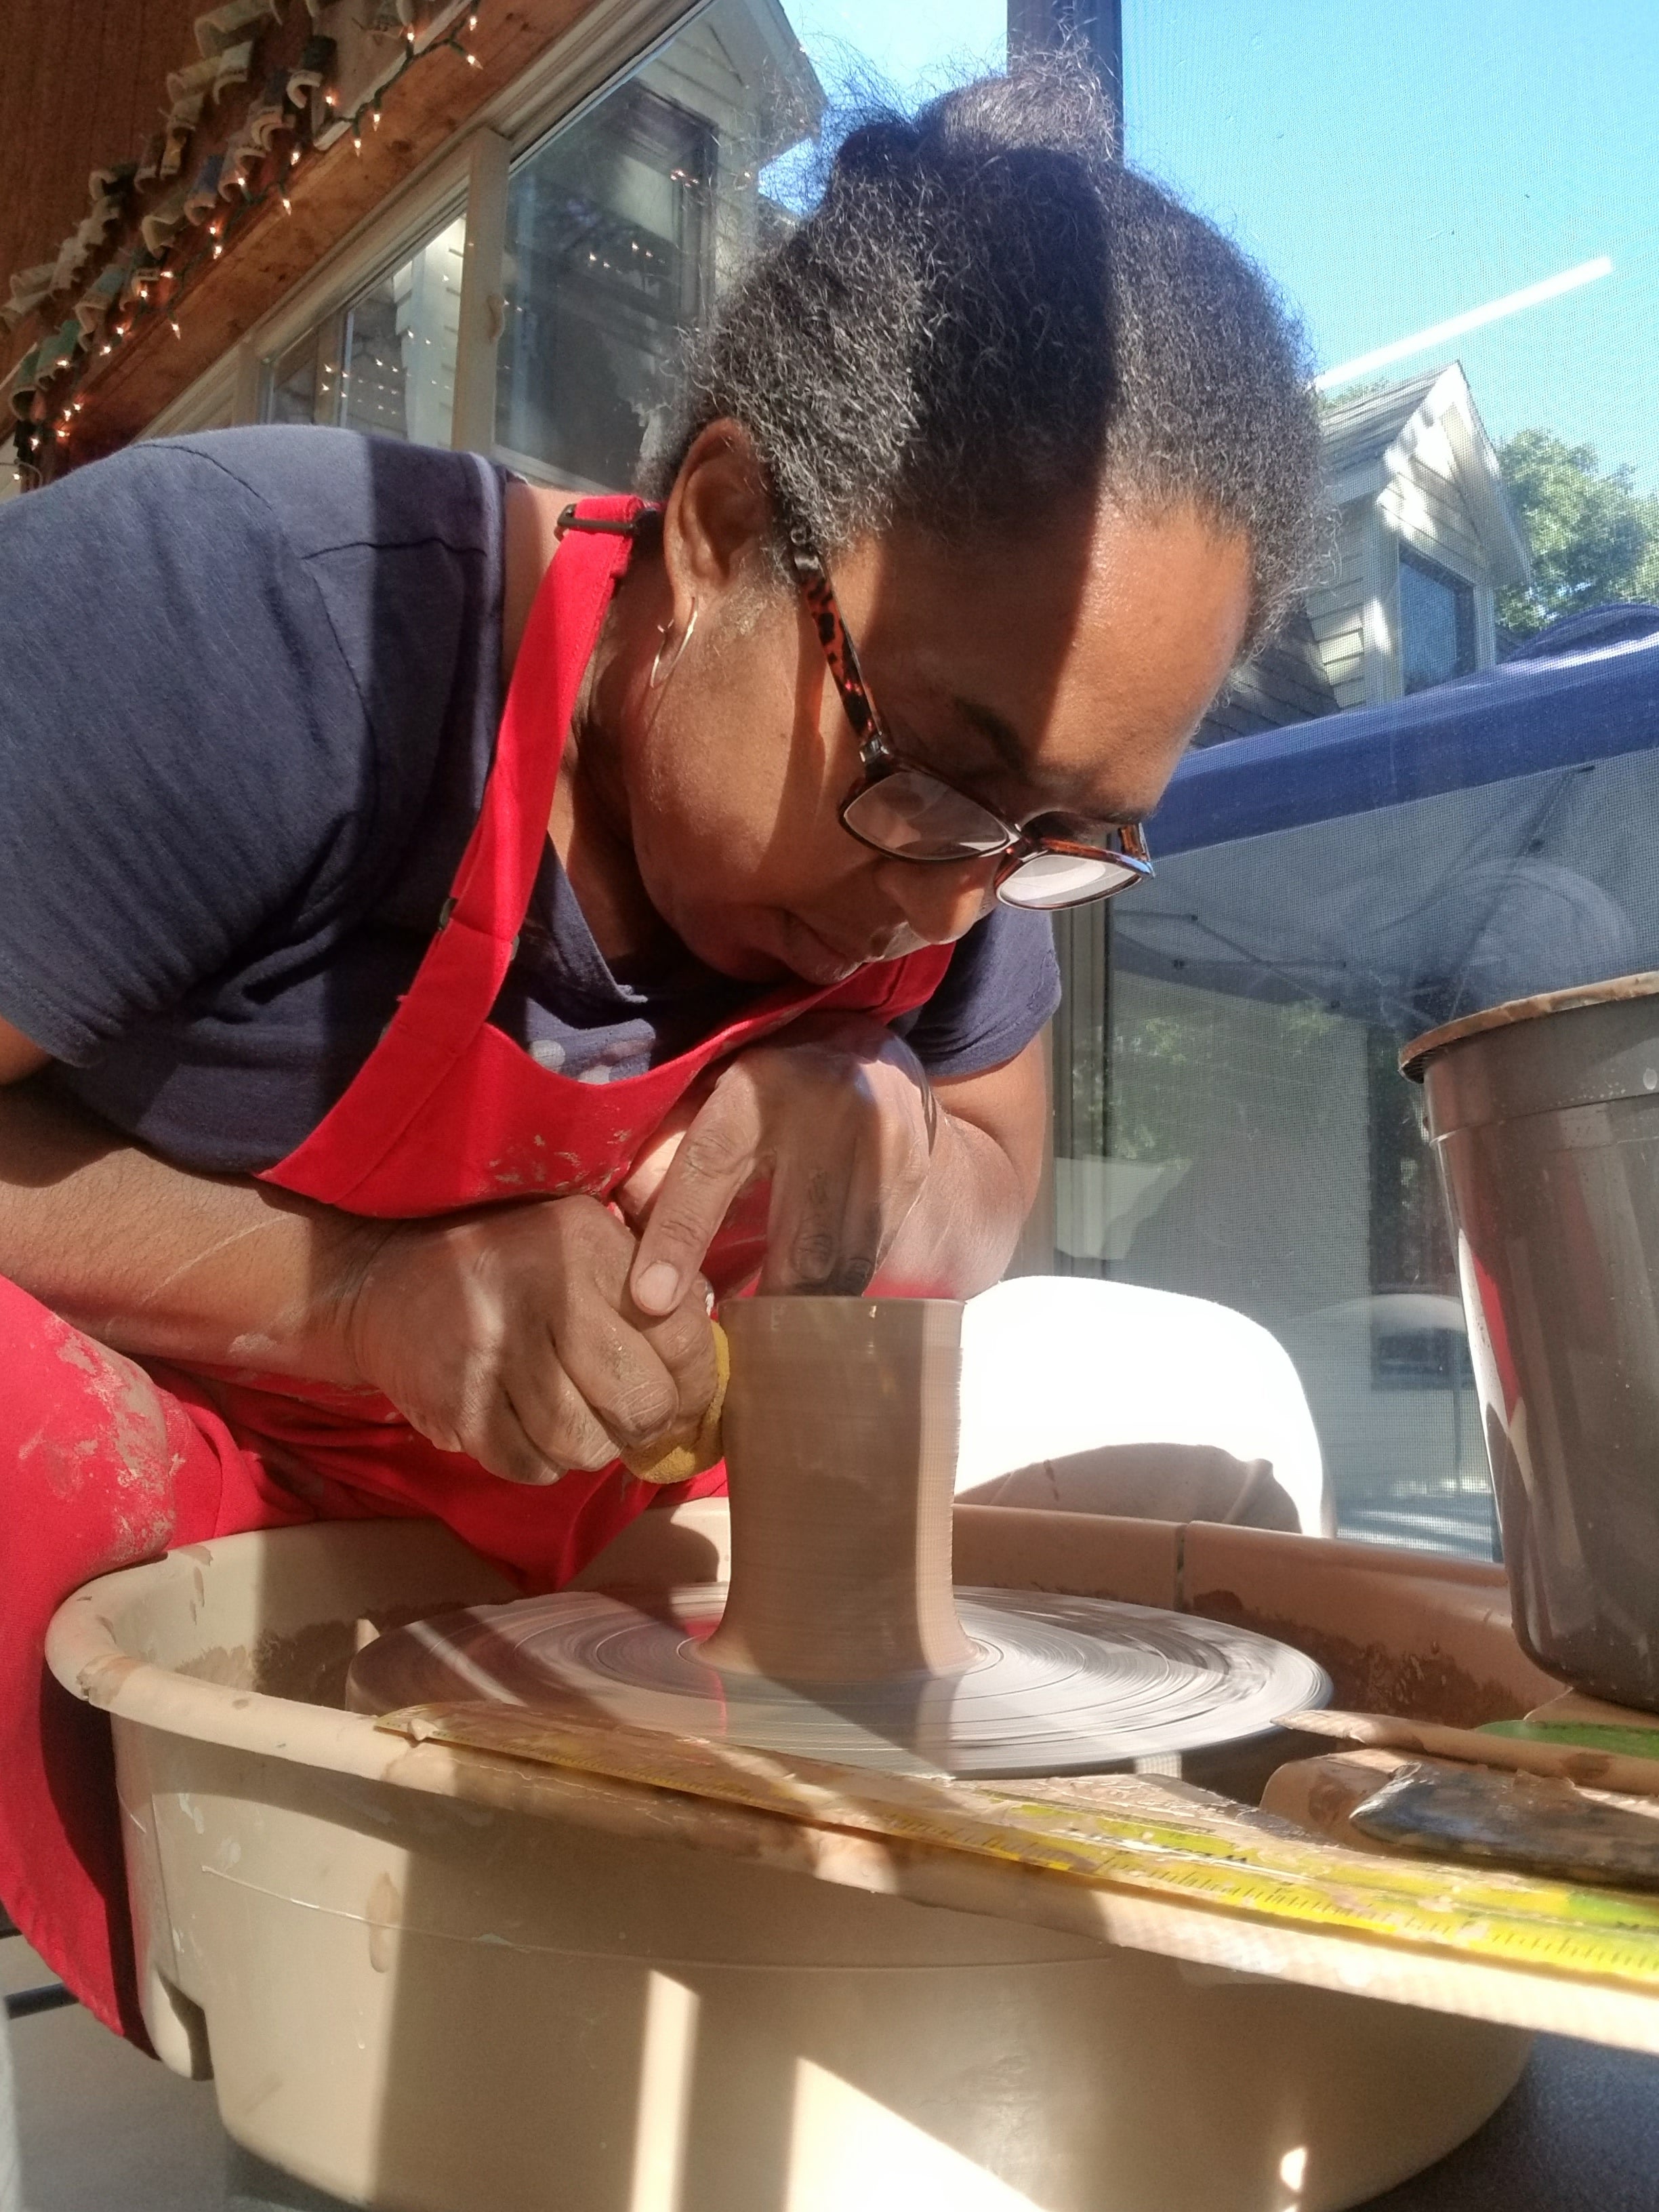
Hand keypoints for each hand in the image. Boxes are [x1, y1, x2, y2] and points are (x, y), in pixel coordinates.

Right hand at [341, 1196, 717, 1484]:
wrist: (385, 1282)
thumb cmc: (511, 1267)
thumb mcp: (585, 1244)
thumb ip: (652, 1288)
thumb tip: (709, 1371)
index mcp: (589, 1245)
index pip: (683, 1337)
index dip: (695, 1384)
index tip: (683, 1396)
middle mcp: (546, 1293)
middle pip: (640, 1404)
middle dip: (644, 1424)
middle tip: (632, 1416)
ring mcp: (497, 1353)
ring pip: (587, 1447)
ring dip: (590, 1445)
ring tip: (572, 1413)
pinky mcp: (459, 1405)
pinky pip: (533, 1469)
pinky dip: (540, 1460)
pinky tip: (526, 1423)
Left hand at [621, 1013, 936, 1314]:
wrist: (872, 1060)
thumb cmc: (769, 1086)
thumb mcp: (712, 1094)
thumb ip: (671, 1149)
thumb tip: (629, 1216)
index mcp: (764, 1082)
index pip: (712, 1165)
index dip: (679, 1236)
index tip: (652, 1300)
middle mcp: (834, 1110)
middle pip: (799, 1245)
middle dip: (761, 1308)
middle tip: (722, 1345)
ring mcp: (886, 1148)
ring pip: (840, 1266)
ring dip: (800, 1310)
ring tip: (767, 1334)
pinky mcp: (913, 1180)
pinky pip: (867, 1262)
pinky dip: (831, 1293)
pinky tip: (808, 1306)